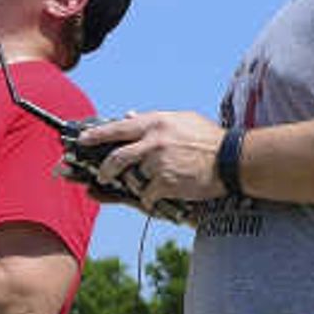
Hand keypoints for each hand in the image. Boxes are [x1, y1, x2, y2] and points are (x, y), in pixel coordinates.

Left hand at [87, 109, 225, 205]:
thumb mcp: (182, 121)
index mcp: (155, 122)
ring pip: (133, 178)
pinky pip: (148, 194)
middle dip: (105, 169)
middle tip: (100, 176)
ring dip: (135, 185)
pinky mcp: (165, 182)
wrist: (232, 159)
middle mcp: (153, 140)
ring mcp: (158, 162)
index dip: (96, 135)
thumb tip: (129, 115)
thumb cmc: (208, 139)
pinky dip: (152, 198)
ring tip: (146, 185)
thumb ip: (154, 121)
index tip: (82, 141)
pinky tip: (161, 196)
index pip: (118, 128)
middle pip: (117, 157)